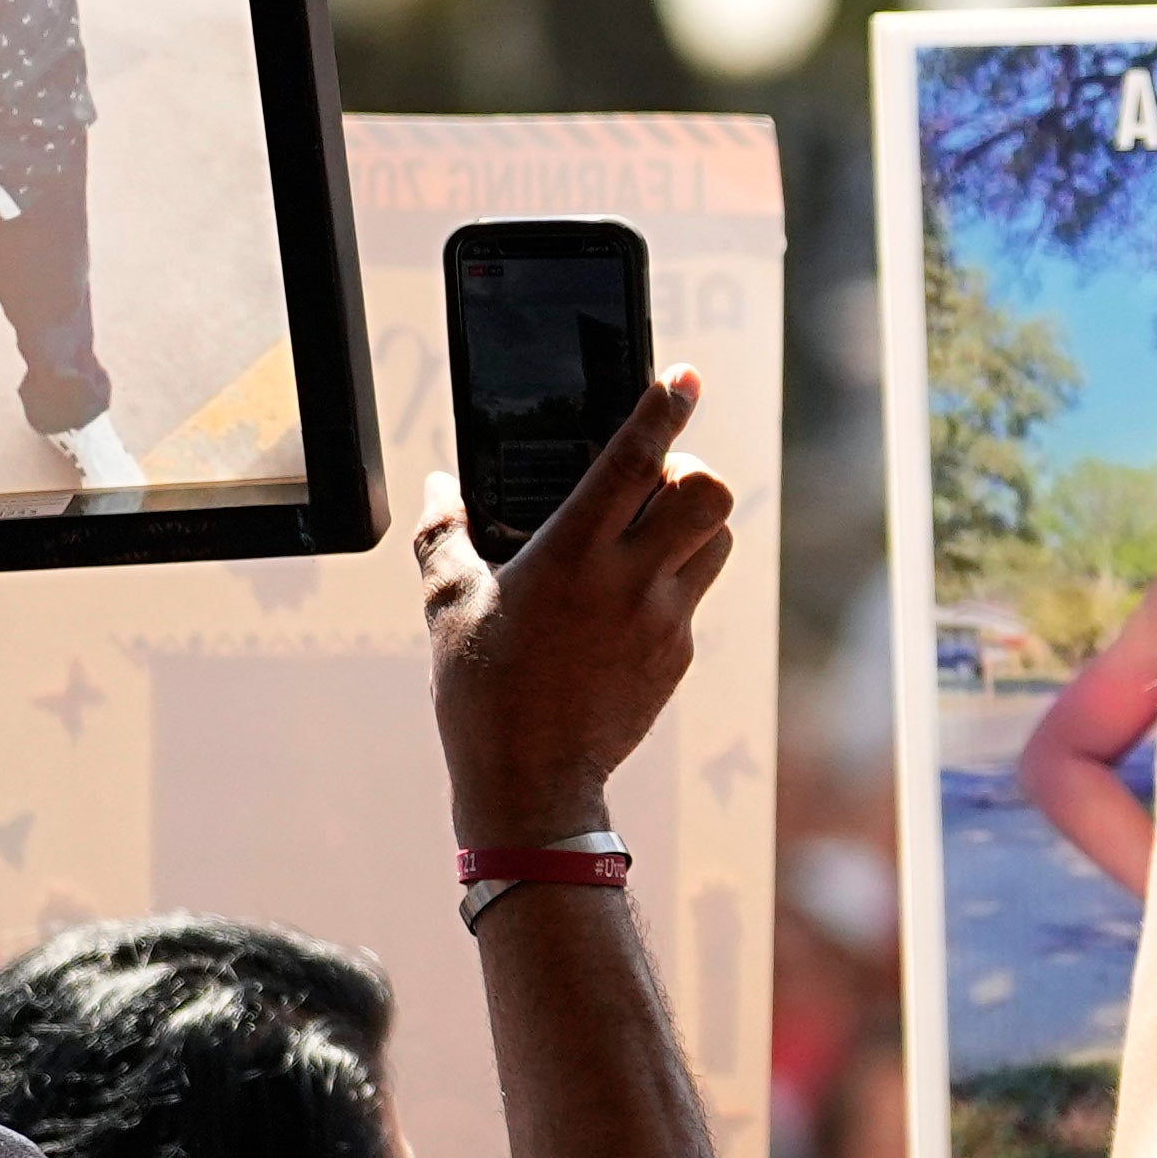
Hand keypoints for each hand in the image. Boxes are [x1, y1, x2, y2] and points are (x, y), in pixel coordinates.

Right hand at [419, 369, 739, 846]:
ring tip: (646, 534)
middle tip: (654, 480)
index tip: (683, 374)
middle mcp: (631, 581)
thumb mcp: (448, 605)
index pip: (634, 460)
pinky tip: (625, 600)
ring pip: (717, 543)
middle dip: (691, 471)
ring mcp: (664, 621)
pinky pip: (694, 598)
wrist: (533, 783)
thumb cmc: (482, 691)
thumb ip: (445, 534)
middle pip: (708, 495)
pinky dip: (672, 582)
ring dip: (692, 525)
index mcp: (573, 555)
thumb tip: (439, 484)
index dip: (662, 408)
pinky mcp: (678, 656)